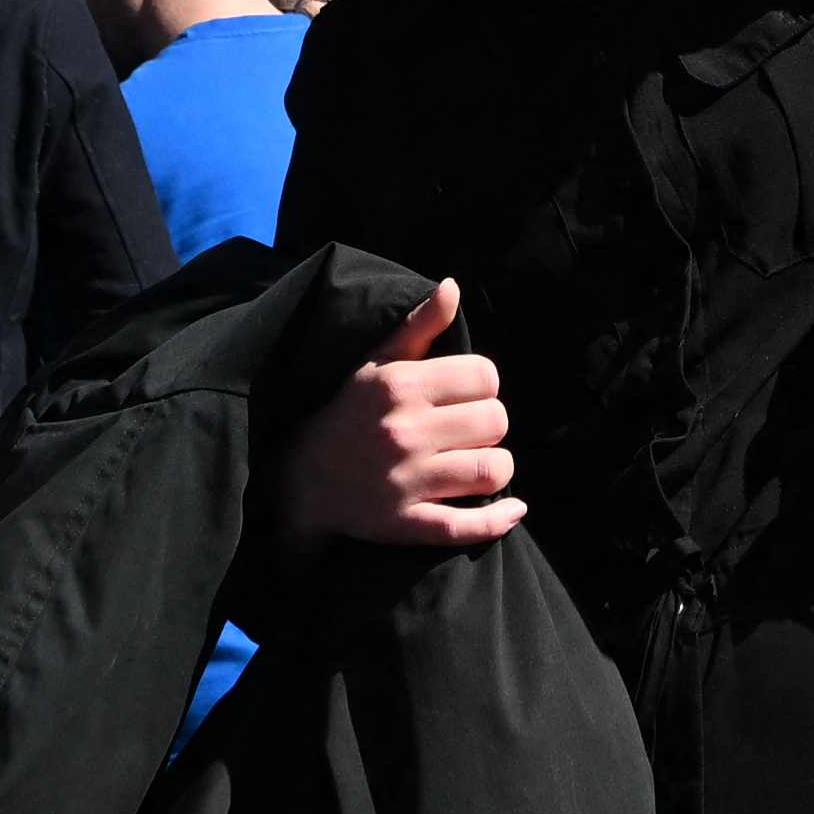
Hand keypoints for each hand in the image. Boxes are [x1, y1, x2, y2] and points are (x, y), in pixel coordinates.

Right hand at [274, 279, 518, 549]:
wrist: (300, 479)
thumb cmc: (348, 412)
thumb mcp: (376, 362)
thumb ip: (418, 325)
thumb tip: (453, 286)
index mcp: (400, 386)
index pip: (484, 375)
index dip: (483, 385)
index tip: (466, 396)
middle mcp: (404, 432)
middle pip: (495, 422)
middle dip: (489, 425)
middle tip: (468, 431)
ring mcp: (405, 482)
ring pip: (492, 471)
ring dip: (495, 467)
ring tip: (477, 463)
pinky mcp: (405, 524)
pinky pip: (467, 526)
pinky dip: (498, 519)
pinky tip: (512, 509)